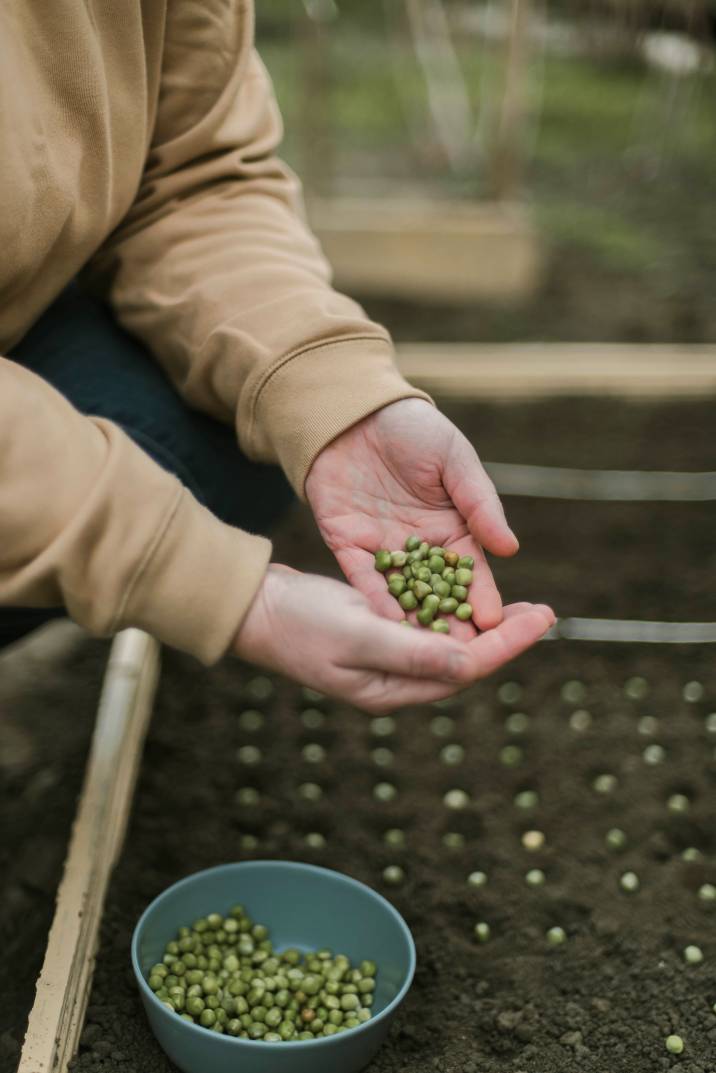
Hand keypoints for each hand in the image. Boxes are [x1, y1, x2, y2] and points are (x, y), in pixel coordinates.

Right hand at [233, 565, 554, 712]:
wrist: (256, 609)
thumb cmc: (300, 624)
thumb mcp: (358, 634)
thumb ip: (412, 649)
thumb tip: (470, 662)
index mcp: (394, 688)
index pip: (465, 668)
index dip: (508, 645)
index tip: (543, 619)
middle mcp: (396, 678)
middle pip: (464, 660)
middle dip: (507, 637)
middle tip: (546, 612)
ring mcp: (387, 656)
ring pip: (450, 642)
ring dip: (484, 624)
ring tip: (521, 606)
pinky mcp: (378, 632)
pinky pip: (428, 626)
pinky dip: (453, 611)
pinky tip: (470, 594)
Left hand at [305, 398, 523, 640]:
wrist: (355, 410)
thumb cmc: (413, 429)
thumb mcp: (454, 459)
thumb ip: (478, 503)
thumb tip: (509, 548)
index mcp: (451, 528)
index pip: (471, 571)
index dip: (482, 596)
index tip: (496, 623)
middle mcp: (419, 547)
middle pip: (438, 594)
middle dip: (451, 624)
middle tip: (464, 657)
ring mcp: (383, 548)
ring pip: (401, 594)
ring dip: (413, 623)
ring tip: (426, 654)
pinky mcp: (348, 544)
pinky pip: (362, 578)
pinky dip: (374, 599)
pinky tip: (385, 622)